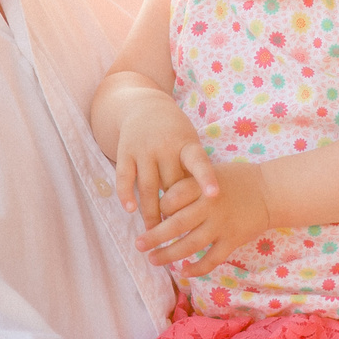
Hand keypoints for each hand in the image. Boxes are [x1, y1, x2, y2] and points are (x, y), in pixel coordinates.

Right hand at [112, 104, 214, 229]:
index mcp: (186, 144)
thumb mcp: (188, 142)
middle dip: (174, 210)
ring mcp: (144, 149)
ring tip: (153, 233)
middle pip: (171, 184)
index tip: (214, 195)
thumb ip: (191, 170)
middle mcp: (165, 146)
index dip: (206, 179)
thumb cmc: (175, 132)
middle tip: (177, 234)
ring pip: (148, 186)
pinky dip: (126, 194)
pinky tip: (130, 210)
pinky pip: (124, 177)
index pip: (199, 162)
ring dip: (150, 211)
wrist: (144, 105)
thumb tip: (200, 207)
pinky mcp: (125, 152)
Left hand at [137, 157, 270, 273]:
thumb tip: (160, 205)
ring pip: (190, 245)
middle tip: (139, 245)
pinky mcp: (233, 240)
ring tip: (154, 259)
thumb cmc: (235, 180)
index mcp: (202, 185)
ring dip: (169, 255)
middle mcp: (210, 206)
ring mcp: (222, 225)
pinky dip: (197, 268)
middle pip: (176, 224)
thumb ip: (188, 186)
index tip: (154, 215)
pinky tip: (184, 271)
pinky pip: (211, 259)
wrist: (270, 191)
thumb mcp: (210, 172)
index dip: (159, 209)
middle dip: (154, 237)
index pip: (171, 199)